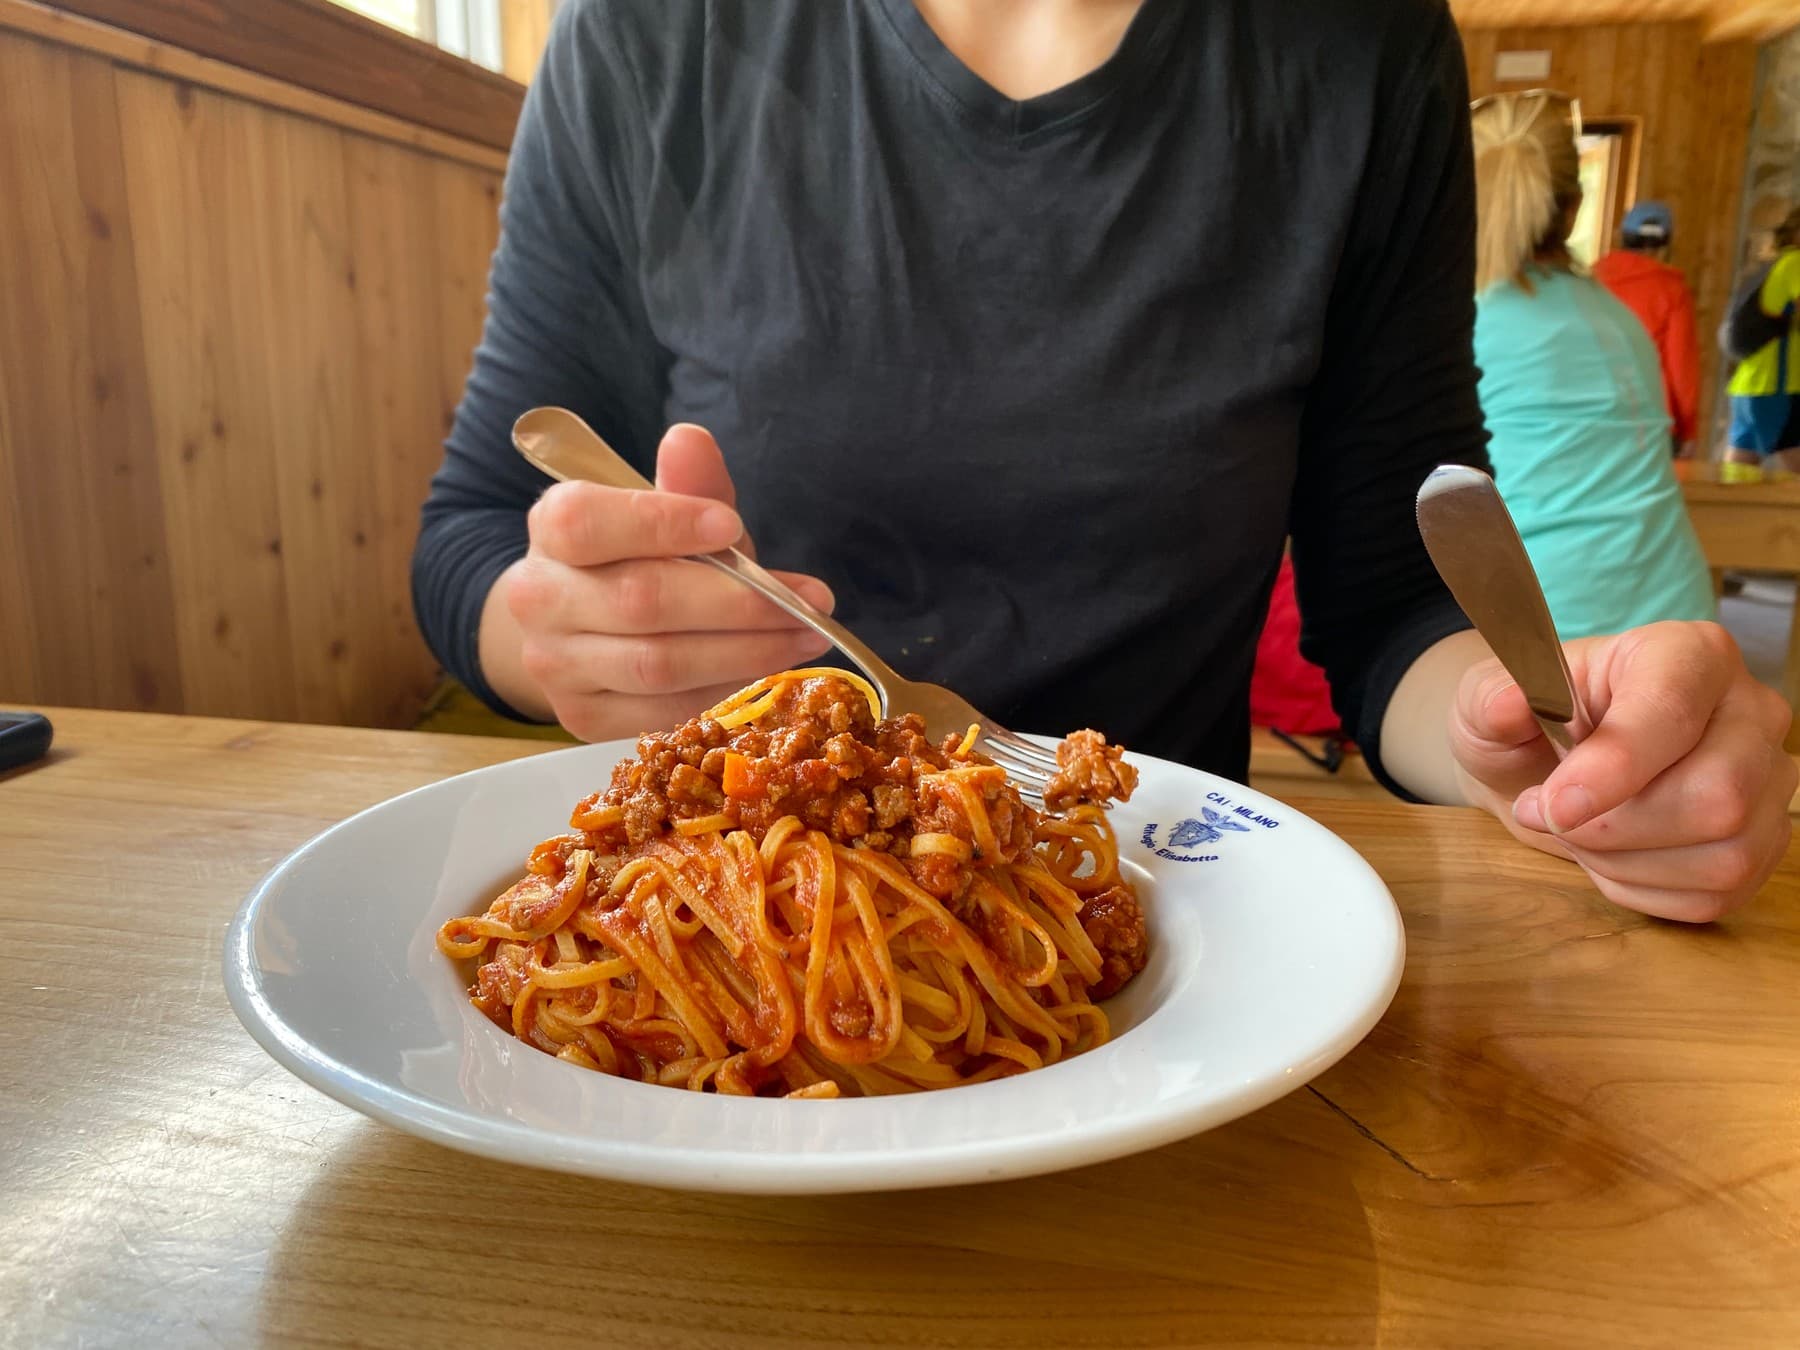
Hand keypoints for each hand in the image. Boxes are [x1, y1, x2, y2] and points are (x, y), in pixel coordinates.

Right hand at [495, 423, 834, 739]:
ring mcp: (554, 665)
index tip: (733, 525)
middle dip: (738, 603)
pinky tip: (763, 668)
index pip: (592, 523)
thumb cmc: (635, 557)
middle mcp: (538, 597)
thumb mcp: (666, 511)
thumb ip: (686, 483)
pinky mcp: (581, 716)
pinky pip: (662, 710)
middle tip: (810, 601)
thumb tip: (690, 441)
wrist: (581, 626)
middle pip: (641, 601)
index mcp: (552, 528)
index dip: (664, 524)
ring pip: (657, 664)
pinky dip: (721, 689)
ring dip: (745, 653)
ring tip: (804, 635)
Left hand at [1450, 621, 1794, 921]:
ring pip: (1725, 854)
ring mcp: (1766, 780)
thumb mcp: (1488, 698)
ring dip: (1625, 862)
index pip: (1673, 710)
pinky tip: (1611, 856)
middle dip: (1616, 828)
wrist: (1543, 765)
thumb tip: (1509, 704)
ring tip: (1578, 833)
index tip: (1554, 806)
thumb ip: (1492, 697)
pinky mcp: (1762, 843)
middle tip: (1550, 815)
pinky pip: (1716, 894)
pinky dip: (1645, 889)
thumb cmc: (1528, 723)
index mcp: (1688, 653)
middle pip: (1719, 796)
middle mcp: (1748, 710)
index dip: (1615, 767)